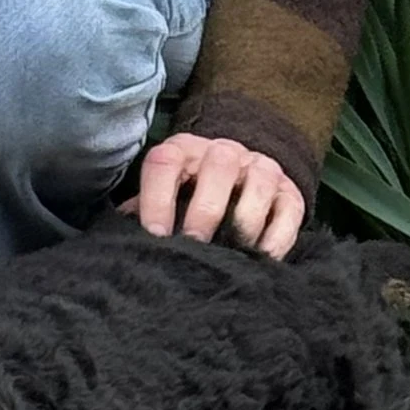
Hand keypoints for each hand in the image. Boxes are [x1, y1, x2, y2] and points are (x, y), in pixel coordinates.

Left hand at [128, 132, 304, 259]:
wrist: (241, 176)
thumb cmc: (189, 196)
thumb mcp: (164, 195)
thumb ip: (143, 213)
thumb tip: (119, 243)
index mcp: (183, 151)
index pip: (166, 163)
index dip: (157, 200)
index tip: (155, 237)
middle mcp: (223, 153)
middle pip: (218, 166)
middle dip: (205, 210)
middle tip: (195, 245)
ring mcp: (261, 169)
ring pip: (258, 185)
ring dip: (243, 222)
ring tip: (230, 255)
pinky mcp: (290, 193)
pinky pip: (288, 211)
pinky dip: (276, 238)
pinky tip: (260, 259)